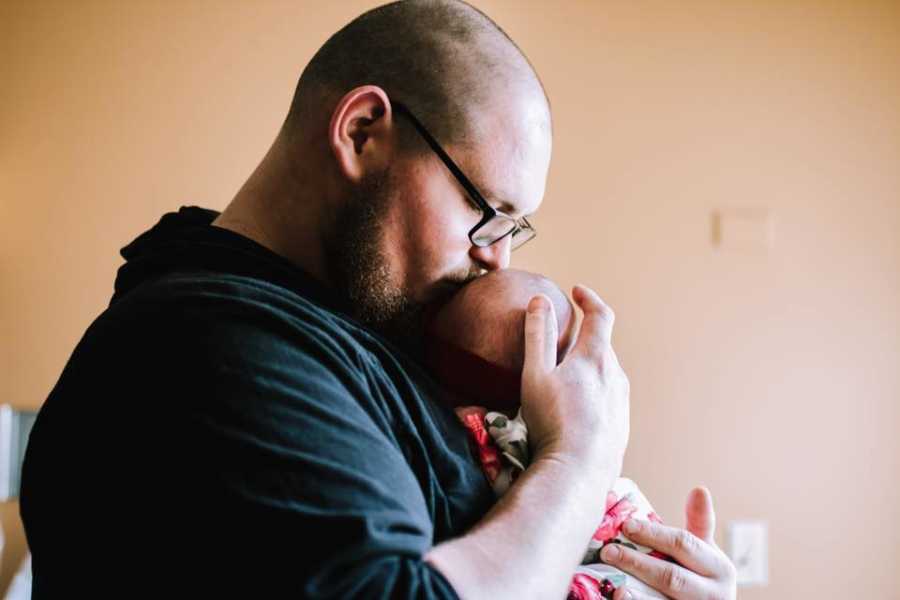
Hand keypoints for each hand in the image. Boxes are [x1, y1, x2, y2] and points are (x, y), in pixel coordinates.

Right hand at [520, 285, 629, 473]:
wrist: (578, 472)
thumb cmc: (553, 421)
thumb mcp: (536, 374)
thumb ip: (538, 335)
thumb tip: (540, 301)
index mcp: (595, 358)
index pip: (600, 315)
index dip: (589, 298)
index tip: (577, 292)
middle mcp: (615, 376)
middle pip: (603, 345)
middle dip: (586, 335)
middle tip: (566, 335)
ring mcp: (621, 402)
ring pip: (608, 373)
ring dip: (590, 365)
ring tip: (568, 374)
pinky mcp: (621, 426)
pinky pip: (609, 398)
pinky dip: (595, 390)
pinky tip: (578, 407)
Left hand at [600, 487, 736, 599]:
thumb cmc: (703, 577)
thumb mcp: (706, 552)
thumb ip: (699, 523)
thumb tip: (699, 488)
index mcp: (719, 568)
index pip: (684, 545)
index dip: (653, 534)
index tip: (626, 525)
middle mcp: (714, 594)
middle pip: (672, 577)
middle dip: (638, 563)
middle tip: (608, 551)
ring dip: (637, 595)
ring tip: (614, 587)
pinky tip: (620, 599)